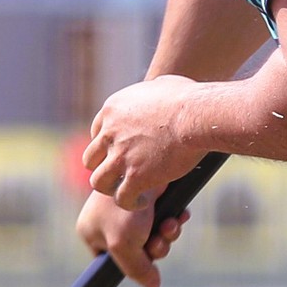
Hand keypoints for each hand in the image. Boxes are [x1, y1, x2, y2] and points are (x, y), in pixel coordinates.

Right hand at [77, 190, 189, 286]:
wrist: (143, 164)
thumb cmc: (125, 207)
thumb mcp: (125, 245)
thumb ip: (136, 270)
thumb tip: (153, 285)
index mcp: (90, 230)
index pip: (110, 260)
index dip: (130, 265)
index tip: (144, 263)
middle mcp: (108, 219)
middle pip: (137, 250)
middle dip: (155, 248)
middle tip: (160, 241)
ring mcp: (130, 207)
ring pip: (153, 234)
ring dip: (167, 235)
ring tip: (171, 225)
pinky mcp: (149, 196)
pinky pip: (163, 218)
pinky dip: (173, 219)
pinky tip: (180, 215)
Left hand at [84, 76, 209, 208]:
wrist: (196, 116)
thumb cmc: (188, 98)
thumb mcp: (162, 84)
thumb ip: (151, 92)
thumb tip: (159, 91)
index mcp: (112, 111)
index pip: (97, 133)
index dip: (108, 146)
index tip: (121, 153)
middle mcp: (110, 133)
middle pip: (90, 159)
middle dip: (104, 167)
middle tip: (121, 175)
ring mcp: (120, 156)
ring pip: (98, 182)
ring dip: (111, 188)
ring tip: (127, 192)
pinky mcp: (135, 176)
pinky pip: (121, 198)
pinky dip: (129, 202)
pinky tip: (141, 202)